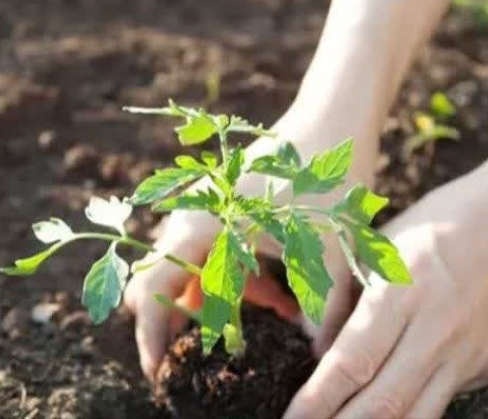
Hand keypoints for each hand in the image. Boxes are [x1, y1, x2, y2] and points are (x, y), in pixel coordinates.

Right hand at [124, 108, 379, 378]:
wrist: (337, 115)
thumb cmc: (326, 179)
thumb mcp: (326, 251)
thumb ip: (319, 311)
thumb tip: (319, 359)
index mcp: (201, 226)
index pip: (152, 292)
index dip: (150, 338)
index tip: (158, 373)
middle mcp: (192, 216)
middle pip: (163, 282)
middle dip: (186, 320)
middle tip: (218, 347)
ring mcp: (207, 207)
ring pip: (192, 269)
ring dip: (220, 298)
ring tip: (274, 311)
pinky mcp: (225, 204)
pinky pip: (215, 251)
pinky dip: (236, 278)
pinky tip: (280, 289)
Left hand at [285, 170, 487, 418]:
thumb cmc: (436, 224)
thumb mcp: (380, 246)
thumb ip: (346, 301)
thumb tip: (320, 353)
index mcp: (402, 291)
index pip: (352, 362)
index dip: (318, 399)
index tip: (293, 418)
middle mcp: (438, 329)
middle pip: (384, 403)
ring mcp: (470, 352)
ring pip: (419, 416)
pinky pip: (445, 397)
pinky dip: (414, 407)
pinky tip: (391, 406)